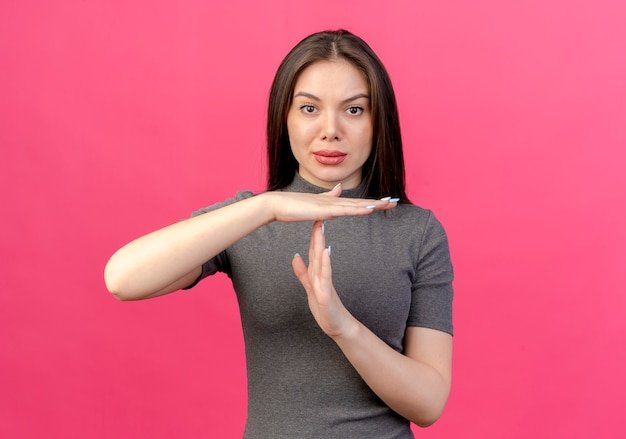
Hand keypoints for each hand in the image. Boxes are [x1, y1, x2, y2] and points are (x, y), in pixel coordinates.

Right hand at [266, 183, 396, 222]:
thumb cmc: (292, 205)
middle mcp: (333, 201)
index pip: (356, 203)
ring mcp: (329, 205)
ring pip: (356, 206)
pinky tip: (369, 209)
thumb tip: (339, 188)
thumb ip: (328, 196)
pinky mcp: (323, 210)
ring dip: (373, 205)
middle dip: (378, 203)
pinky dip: (358, 210)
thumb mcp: (314, 202)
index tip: (386, 202)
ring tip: (388, 204)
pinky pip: (345, 211)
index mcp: (332, 202)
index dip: (371, 202)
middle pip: (360, 203)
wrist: (276, 205)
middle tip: (396, 202)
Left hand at [291, 220, 357, 337]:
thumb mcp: (310, 287)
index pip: (315, 250)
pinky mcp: (326, 294)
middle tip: (318, 214)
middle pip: (319, 251)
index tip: (312, 218)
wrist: (338, 327)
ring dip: (321, 244)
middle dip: (318, 233)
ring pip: (322, 261)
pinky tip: (325, 253)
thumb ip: (303, 272)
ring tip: (320, 228)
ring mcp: (325, 283)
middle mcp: (323, 275)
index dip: (313, 234)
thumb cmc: (326, 308)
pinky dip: (325, 264)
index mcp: (318, 273)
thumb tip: (295, 257)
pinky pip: (325, 277)